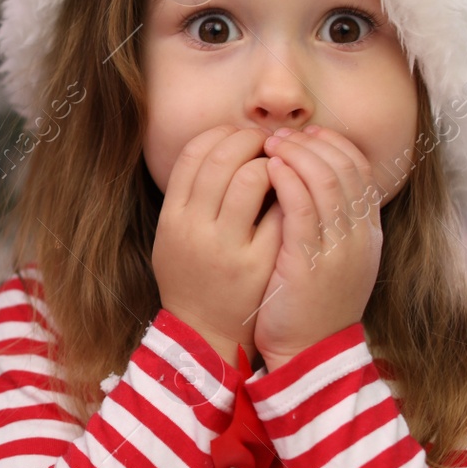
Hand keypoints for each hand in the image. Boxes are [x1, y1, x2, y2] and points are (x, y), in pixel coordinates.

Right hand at [153, 126, 284, 364]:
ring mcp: (226, 246)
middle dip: (250, 140)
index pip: (192, 154)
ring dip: (272, 163)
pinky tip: (295, 195)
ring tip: (281, 168)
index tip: (239, 135)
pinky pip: (279, 211)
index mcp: (172, 217)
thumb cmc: (192, 276)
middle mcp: (194, 228)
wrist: (206, 333)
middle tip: (268, 143)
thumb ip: (190, 194)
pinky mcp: (258, 263)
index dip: (220, 135)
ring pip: (251, 178)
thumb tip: (222, 145)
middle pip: (221, 158)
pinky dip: (290, 194)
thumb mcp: (174, 235)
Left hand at [252, 125, 383, 368]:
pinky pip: (303, 208)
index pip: (360, 171)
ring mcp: (339, 250)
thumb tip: (313, 181)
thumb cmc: (310, 305)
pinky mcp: (310, 263)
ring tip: (270, 144)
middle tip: (281, 135)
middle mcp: (359, 238)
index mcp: (367, 234)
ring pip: (326, 181)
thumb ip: (330, 223)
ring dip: (297, 154)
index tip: (307, 134)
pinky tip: (271, 167)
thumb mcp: (333, 260)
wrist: (308, 355)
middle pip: (344, 169)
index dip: (334, 145)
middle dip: (311, 143)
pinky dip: (289, 181)